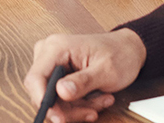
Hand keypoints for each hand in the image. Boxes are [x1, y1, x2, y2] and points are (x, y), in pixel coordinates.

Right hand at [22, 29, 145, 122]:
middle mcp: (49, 55)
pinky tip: (97, 100)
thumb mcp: (106, 71)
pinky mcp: (59, 76)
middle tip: (92, 112)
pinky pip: (62, 99)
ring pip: (54, 100)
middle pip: (44, 93)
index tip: (59, 117)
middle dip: (68, 109)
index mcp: (56, 47)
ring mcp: (53, 66)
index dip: (43, 101)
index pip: (35, 78)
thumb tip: (61, 92)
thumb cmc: (119, 54)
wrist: (128, 49)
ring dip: (78, 108)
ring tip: (102, 102)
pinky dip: (79, 105)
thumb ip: (83, 81)